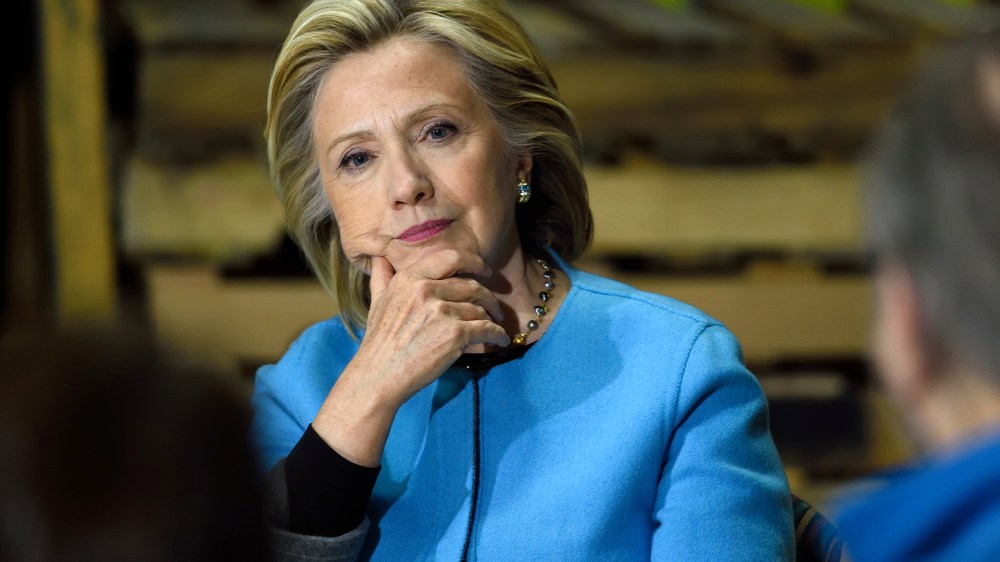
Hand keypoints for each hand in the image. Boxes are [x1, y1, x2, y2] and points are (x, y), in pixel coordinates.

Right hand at [357, 247, 509, 404]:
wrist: (379, 375)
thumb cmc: (379, 342)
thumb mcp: (377, 302)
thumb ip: (381, 277)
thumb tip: (378, 258)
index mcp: (410, 278)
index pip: (451, 258)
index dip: (474, 262)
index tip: (485, 270)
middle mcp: (426, 289)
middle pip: (471, 285)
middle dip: (487, 297)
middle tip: (494, 307)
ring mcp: (441, 311)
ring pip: (479, 309)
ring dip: (491, 318)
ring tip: (493, 326)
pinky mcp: (455, 334)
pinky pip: (486, 329)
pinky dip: (497, 334)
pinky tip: (500, 339)